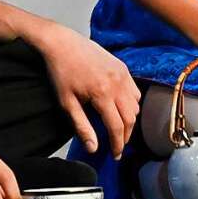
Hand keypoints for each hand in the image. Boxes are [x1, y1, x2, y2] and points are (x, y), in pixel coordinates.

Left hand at [36, 23, 141, 159]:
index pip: (117, 127)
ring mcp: (122, 74)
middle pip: (130, 118)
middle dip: (125, 135)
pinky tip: (121, 108)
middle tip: (118, 145)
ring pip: (135, 105)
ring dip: (130, 120)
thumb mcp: (66, 102)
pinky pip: (134, 90)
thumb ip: (82, 127)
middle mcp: (117, 83)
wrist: (62, 43)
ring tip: (119, 128)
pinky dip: (132, 103)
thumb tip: (93, 149)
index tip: (115, 155)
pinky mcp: (122, 67)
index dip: (117, 144)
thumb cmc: (61, 73)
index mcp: (102, 94)